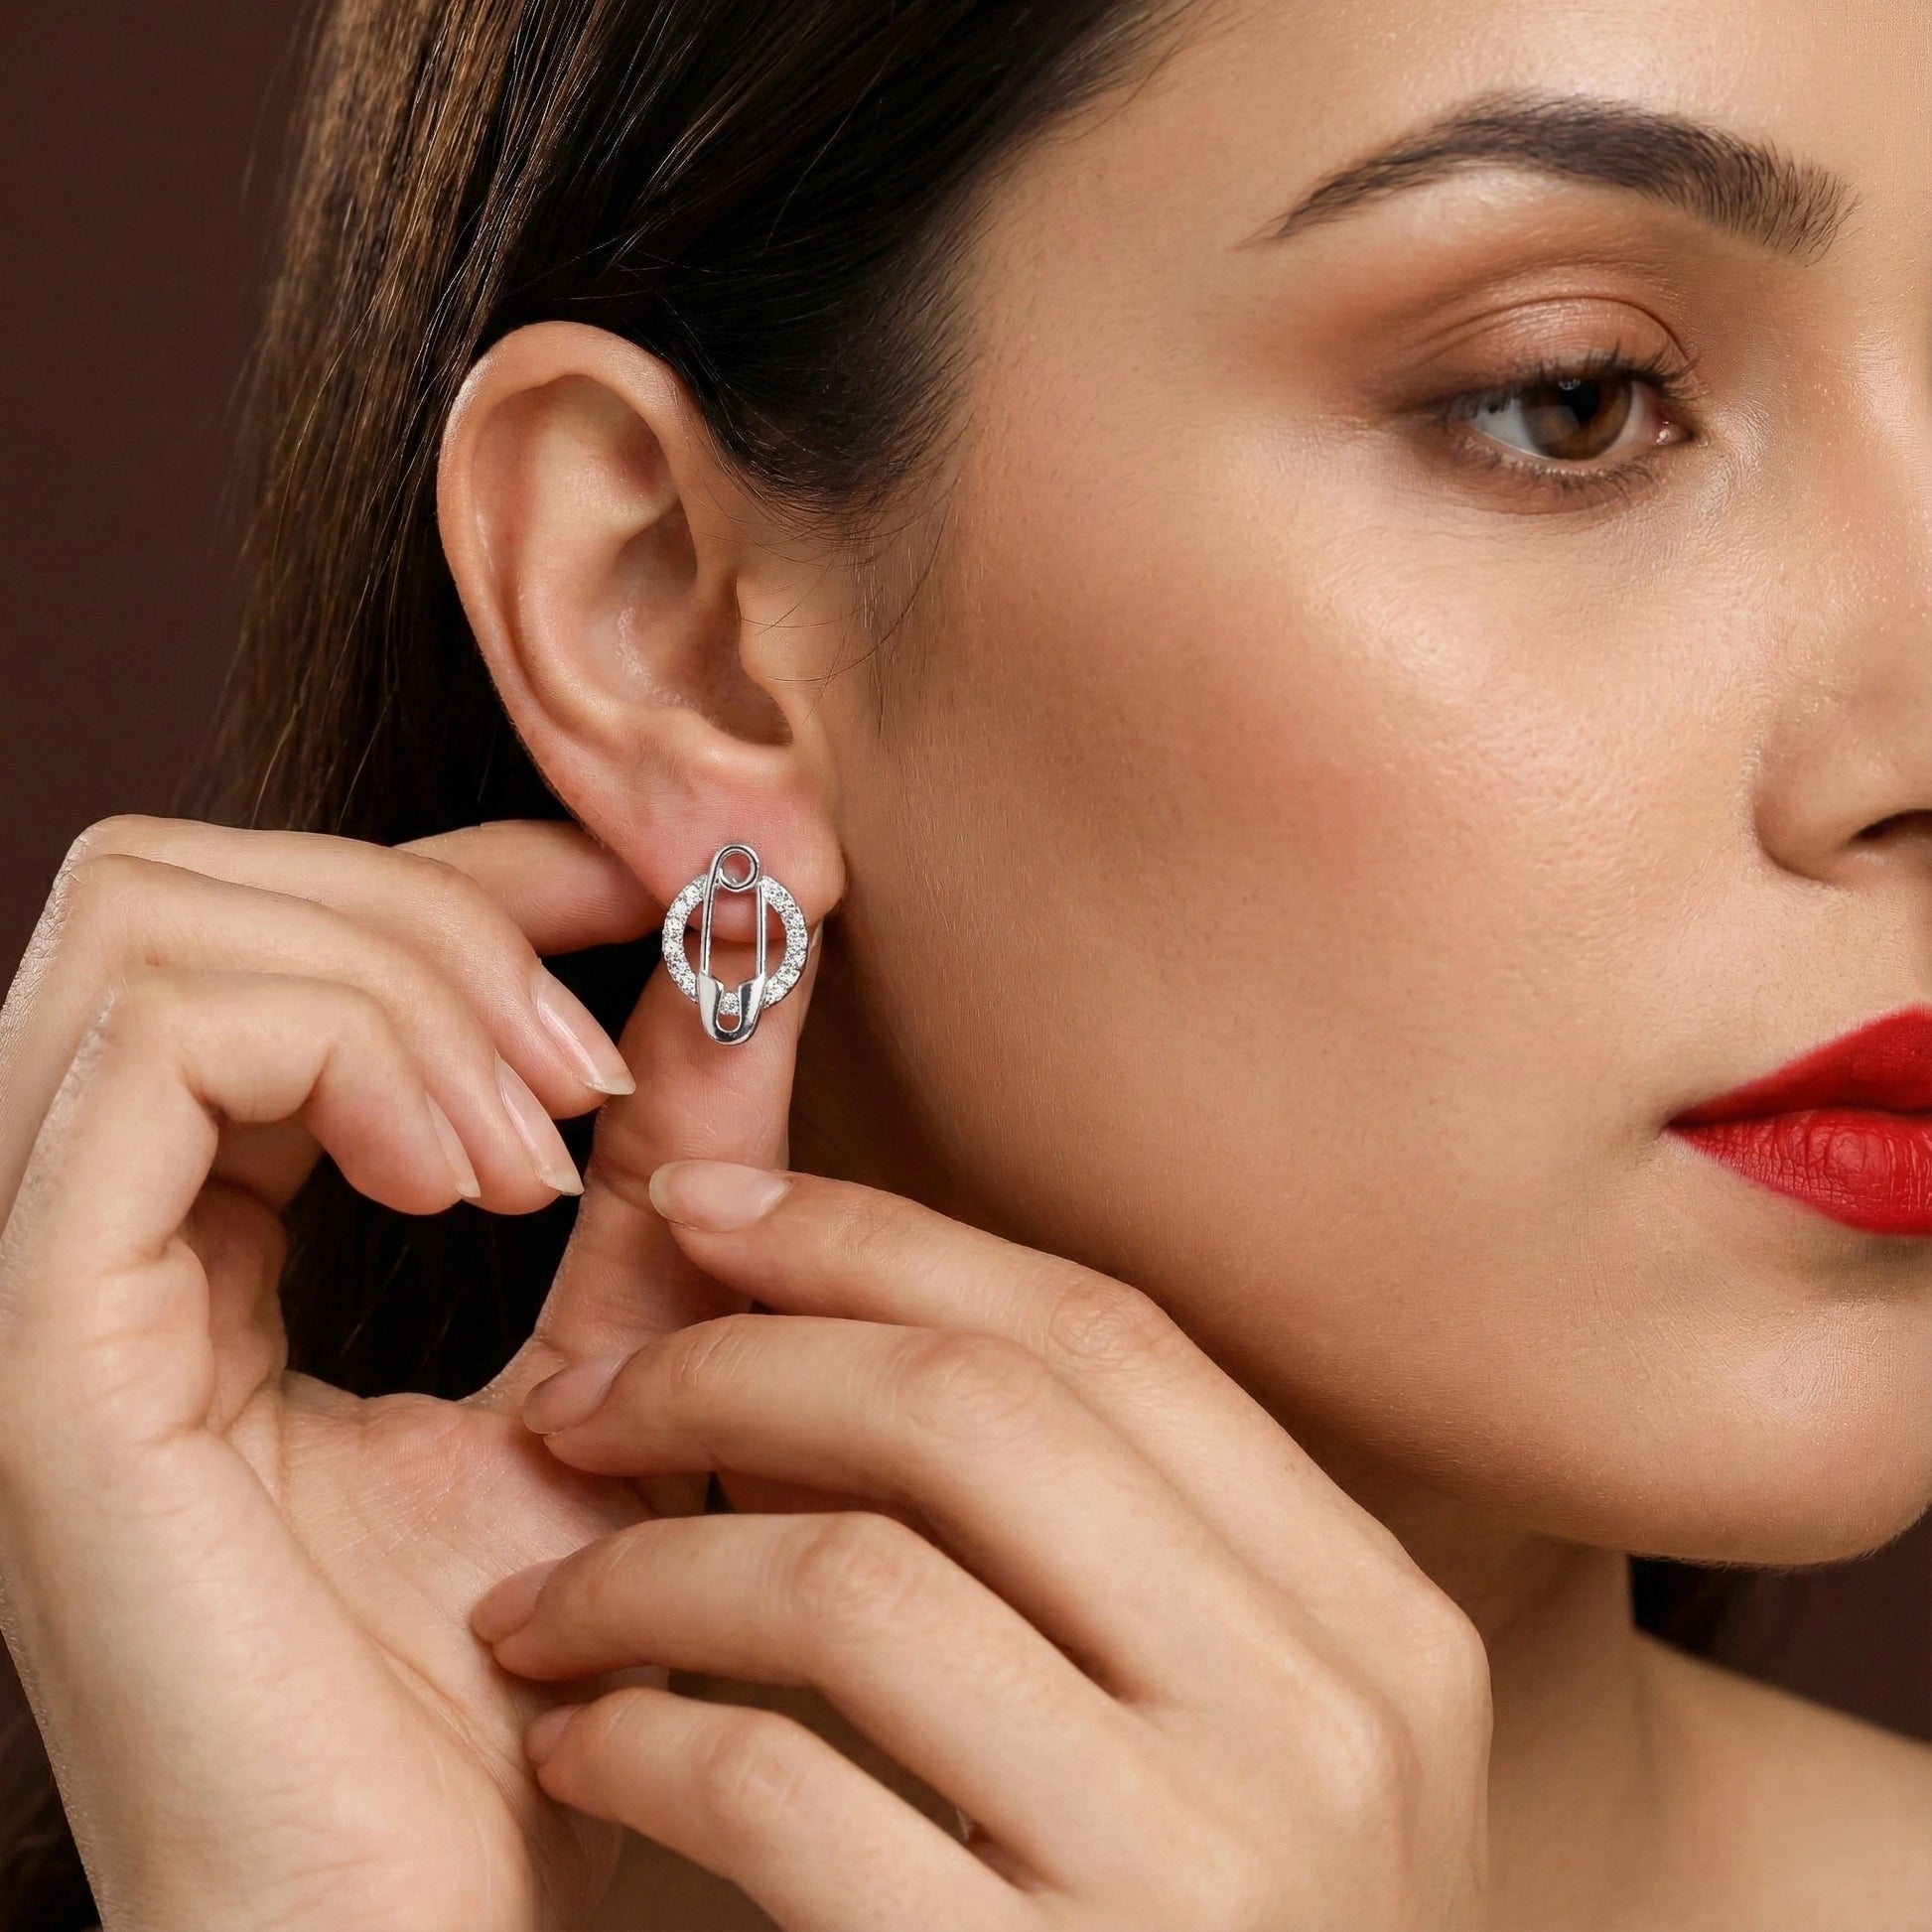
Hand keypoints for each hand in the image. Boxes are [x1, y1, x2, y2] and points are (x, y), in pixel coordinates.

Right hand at [0, 816, 814, 1931]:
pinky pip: (151, 1050)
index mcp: (192, 1234)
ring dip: (401, 980)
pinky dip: (348, 1053)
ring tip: (545, 1146)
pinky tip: (486, 1185)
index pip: (263, 927)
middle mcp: (83, 1229)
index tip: (653, 886)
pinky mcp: (39, 1347)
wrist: (431, 1927)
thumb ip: (675, 1160)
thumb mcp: (629, 1356)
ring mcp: (37, 1276)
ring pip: (155, 925)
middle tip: (591, 1062)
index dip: (463, 871)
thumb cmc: (527, 1680)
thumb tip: (746, 959)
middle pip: (183, 886)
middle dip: (432, 912)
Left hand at [474, 1164, 1493, 1931]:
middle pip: (975, 1411)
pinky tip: (583, 1744)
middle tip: (581, 1396)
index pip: (1106, 1337)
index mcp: (1370, 1619)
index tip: (713, 1212)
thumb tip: (865, 1328)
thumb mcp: (1251, 1746)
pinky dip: (640, 1736)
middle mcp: (1319, 1718)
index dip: (884, 1240)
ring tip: (540, 1598)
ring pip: (858, 1578)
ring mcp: (1196, 1872)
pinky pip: (779, 1793)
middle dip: (736, 1363)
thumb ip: (1116, 1553)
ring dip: (646, 1564)